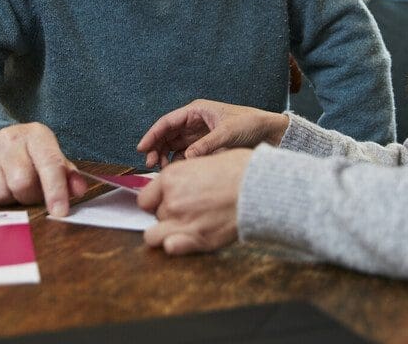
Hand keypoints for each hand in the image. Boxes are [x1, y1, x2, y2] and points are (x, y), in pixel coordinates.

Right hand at [0, 122, 86, 215]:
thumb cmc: (27, 154)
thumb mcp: (50, 157)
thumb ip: (67, 175)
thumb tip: (79, 189)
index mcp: (36, 135)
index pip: (49, 164)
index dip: (56, 191)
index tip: (60, 212)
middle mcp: (9, 138)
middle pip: (22, 182)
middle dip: (29, 196)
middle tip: (30, 192)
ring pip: (0, 192)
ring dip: (9, 198)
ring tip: (11, 186)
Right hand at [136, 99, 289, 167]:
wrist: (269, 132)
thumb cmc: (250, 124)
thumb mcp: (228, 132)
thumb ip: (207, 145)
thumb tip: (186, 159)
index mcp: (196, 110)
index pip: (168, 122)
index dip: (152, 134)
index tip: (142, 147)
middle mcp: (194, 122)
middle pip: (167, 134)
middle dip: (156, 148)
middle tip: (151, 165)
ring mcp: (198, 135)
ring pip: (173, 145)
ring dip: (165, 156)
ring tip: (161, 170)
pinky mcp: (204, 146)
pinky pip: (184, 154)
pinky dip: (177, 162)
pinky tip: (175, 171)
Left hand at [137, 149, 251, 254]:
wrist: (262, 188)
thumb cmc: (241, 170)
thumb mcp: (208, 160)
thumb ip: (188, 175)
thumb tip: (183, 182)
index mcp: (172, 177)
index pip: (145, 198)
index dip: (157, 202)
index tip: (168, 203)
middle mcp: (171, 199)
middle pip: (155, 215)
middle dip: (168, 215)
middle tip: (190, 212)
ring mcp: (182, 221)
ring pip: (155, 235)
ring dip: (167, 233)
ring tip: (186, 228)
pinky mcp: (196, 239)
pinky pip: (169, 248)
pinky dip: (174, 246)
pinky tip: (186, 241)